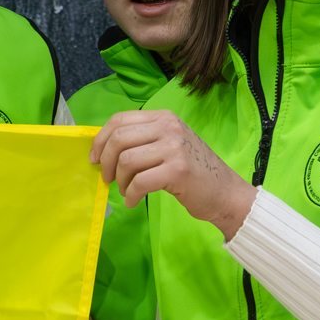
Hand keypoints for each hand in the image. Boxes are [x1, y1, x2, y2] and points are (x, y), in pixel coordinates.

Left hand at [89, 110, 255, 239]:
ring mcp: (175, 147)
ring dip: (120, 181)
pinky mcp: (178, 170)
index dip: (100, 140)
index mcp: (164, 117)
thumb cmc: (193, 172)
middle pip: (119, 139)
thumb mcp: (169, 145)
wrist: (225, 193)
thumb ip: (142, 140)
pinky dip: (131, 195)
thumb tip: (103, 149)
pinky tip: (133, 202)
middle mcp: (169, 127)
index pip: (120, 120)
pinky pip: (139, 182)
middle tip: (107, 179)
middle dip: (105, 162)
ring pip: (126, 161)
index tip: (94, 159)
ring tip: (127, 191)